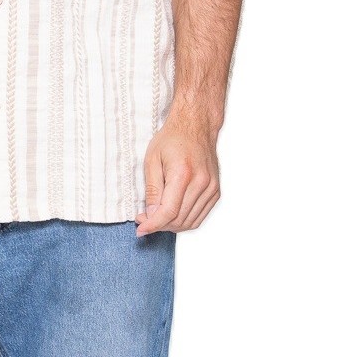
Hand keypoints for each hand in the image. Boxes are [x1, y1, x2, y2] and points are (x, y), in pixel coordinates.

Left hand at [135, 119, 220, 235]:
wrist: (195, 127)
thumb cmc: (172, 139)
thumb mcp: (152, 160)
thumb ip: (152, 190)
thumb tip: (150, 215)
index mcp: (183, 173)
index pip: (168, 212)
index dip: (152, 225)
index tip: (141, 230)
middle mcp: (201, 182)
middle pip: (179, 220)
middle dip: (159, 225)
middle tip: (144, 219)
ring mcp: (211, 188)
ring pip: (190, 222)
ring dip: (171, 225)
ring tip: (157, 216)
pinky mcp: (215, 191)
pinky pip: (200, 216)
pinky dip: (185, 221)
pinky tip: (173, 213)